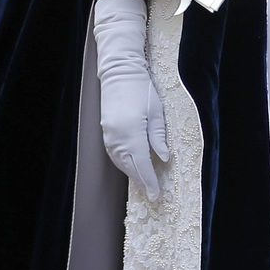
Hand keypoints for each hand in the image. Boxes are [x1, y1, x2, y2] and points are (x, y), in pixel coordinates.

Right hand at [93, 0, 168, 200]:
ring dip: (133, 173)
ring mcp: (109, 136)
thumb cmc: (142, 90)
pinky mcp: (106, 132)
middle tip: (153, 193)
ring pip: (121, 163)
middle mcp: (118, 138)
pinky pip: (115, 155)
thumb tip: (163, 158)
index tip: (157, 196)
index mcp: (132, 134)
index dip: (150, 182)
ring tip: (145, 182)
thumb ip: (158, 137)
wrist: (120, 73)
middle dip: (142, 181)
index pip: (143, 165)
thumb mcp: (156, 112)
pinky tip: (133, 165)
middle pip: (130, 167)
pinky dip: (125, 163)